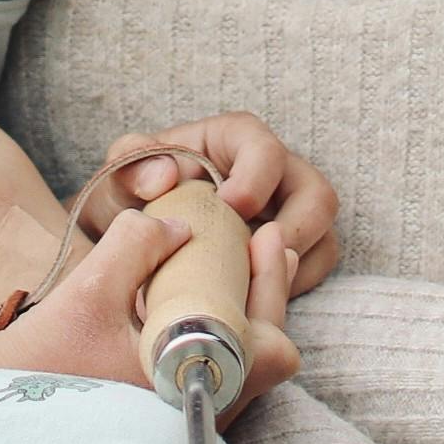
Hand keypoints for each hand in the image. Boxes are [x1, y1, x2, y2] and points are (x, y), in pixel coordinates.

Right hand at [0, 202, 303, 425]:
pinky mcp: (169, 425)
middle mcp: (197, 418)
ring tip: (240, 260)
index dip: (273, 286)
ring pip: (246, 367)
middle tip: (263, 241)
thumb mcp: (91, 289)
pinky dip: (223, 334)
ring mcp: (186, 428)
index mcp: (189, 389)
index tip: (264, 239)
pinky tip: (207, 296)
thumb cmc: (43, 353)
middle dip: (267, 293)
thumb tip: (181, 225)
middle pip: (268, 358)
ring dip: (245, 313)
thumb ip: (139, 244)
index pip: (269, 347)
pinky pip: (219, 375)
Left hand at [83, 114, 340, 298]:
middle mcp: (276, 175)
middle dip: (293, 230)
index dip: (256, 179)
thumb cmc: (134, 200)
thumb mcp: (119, 180)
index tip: (229, 207)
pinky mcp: (296, 249)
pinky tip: (254, 300)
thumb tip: (165, 177)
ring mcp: (291, 214)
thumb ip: (131, 166)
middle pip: (316, 195)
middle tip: (252, 257)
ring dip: (294, 265)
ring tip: (252, 287)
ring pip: (324, 235)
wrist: (140, 241)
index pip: (266, 150)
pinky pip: (316, 267)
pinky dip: (293, 286)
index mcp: (237, 143)